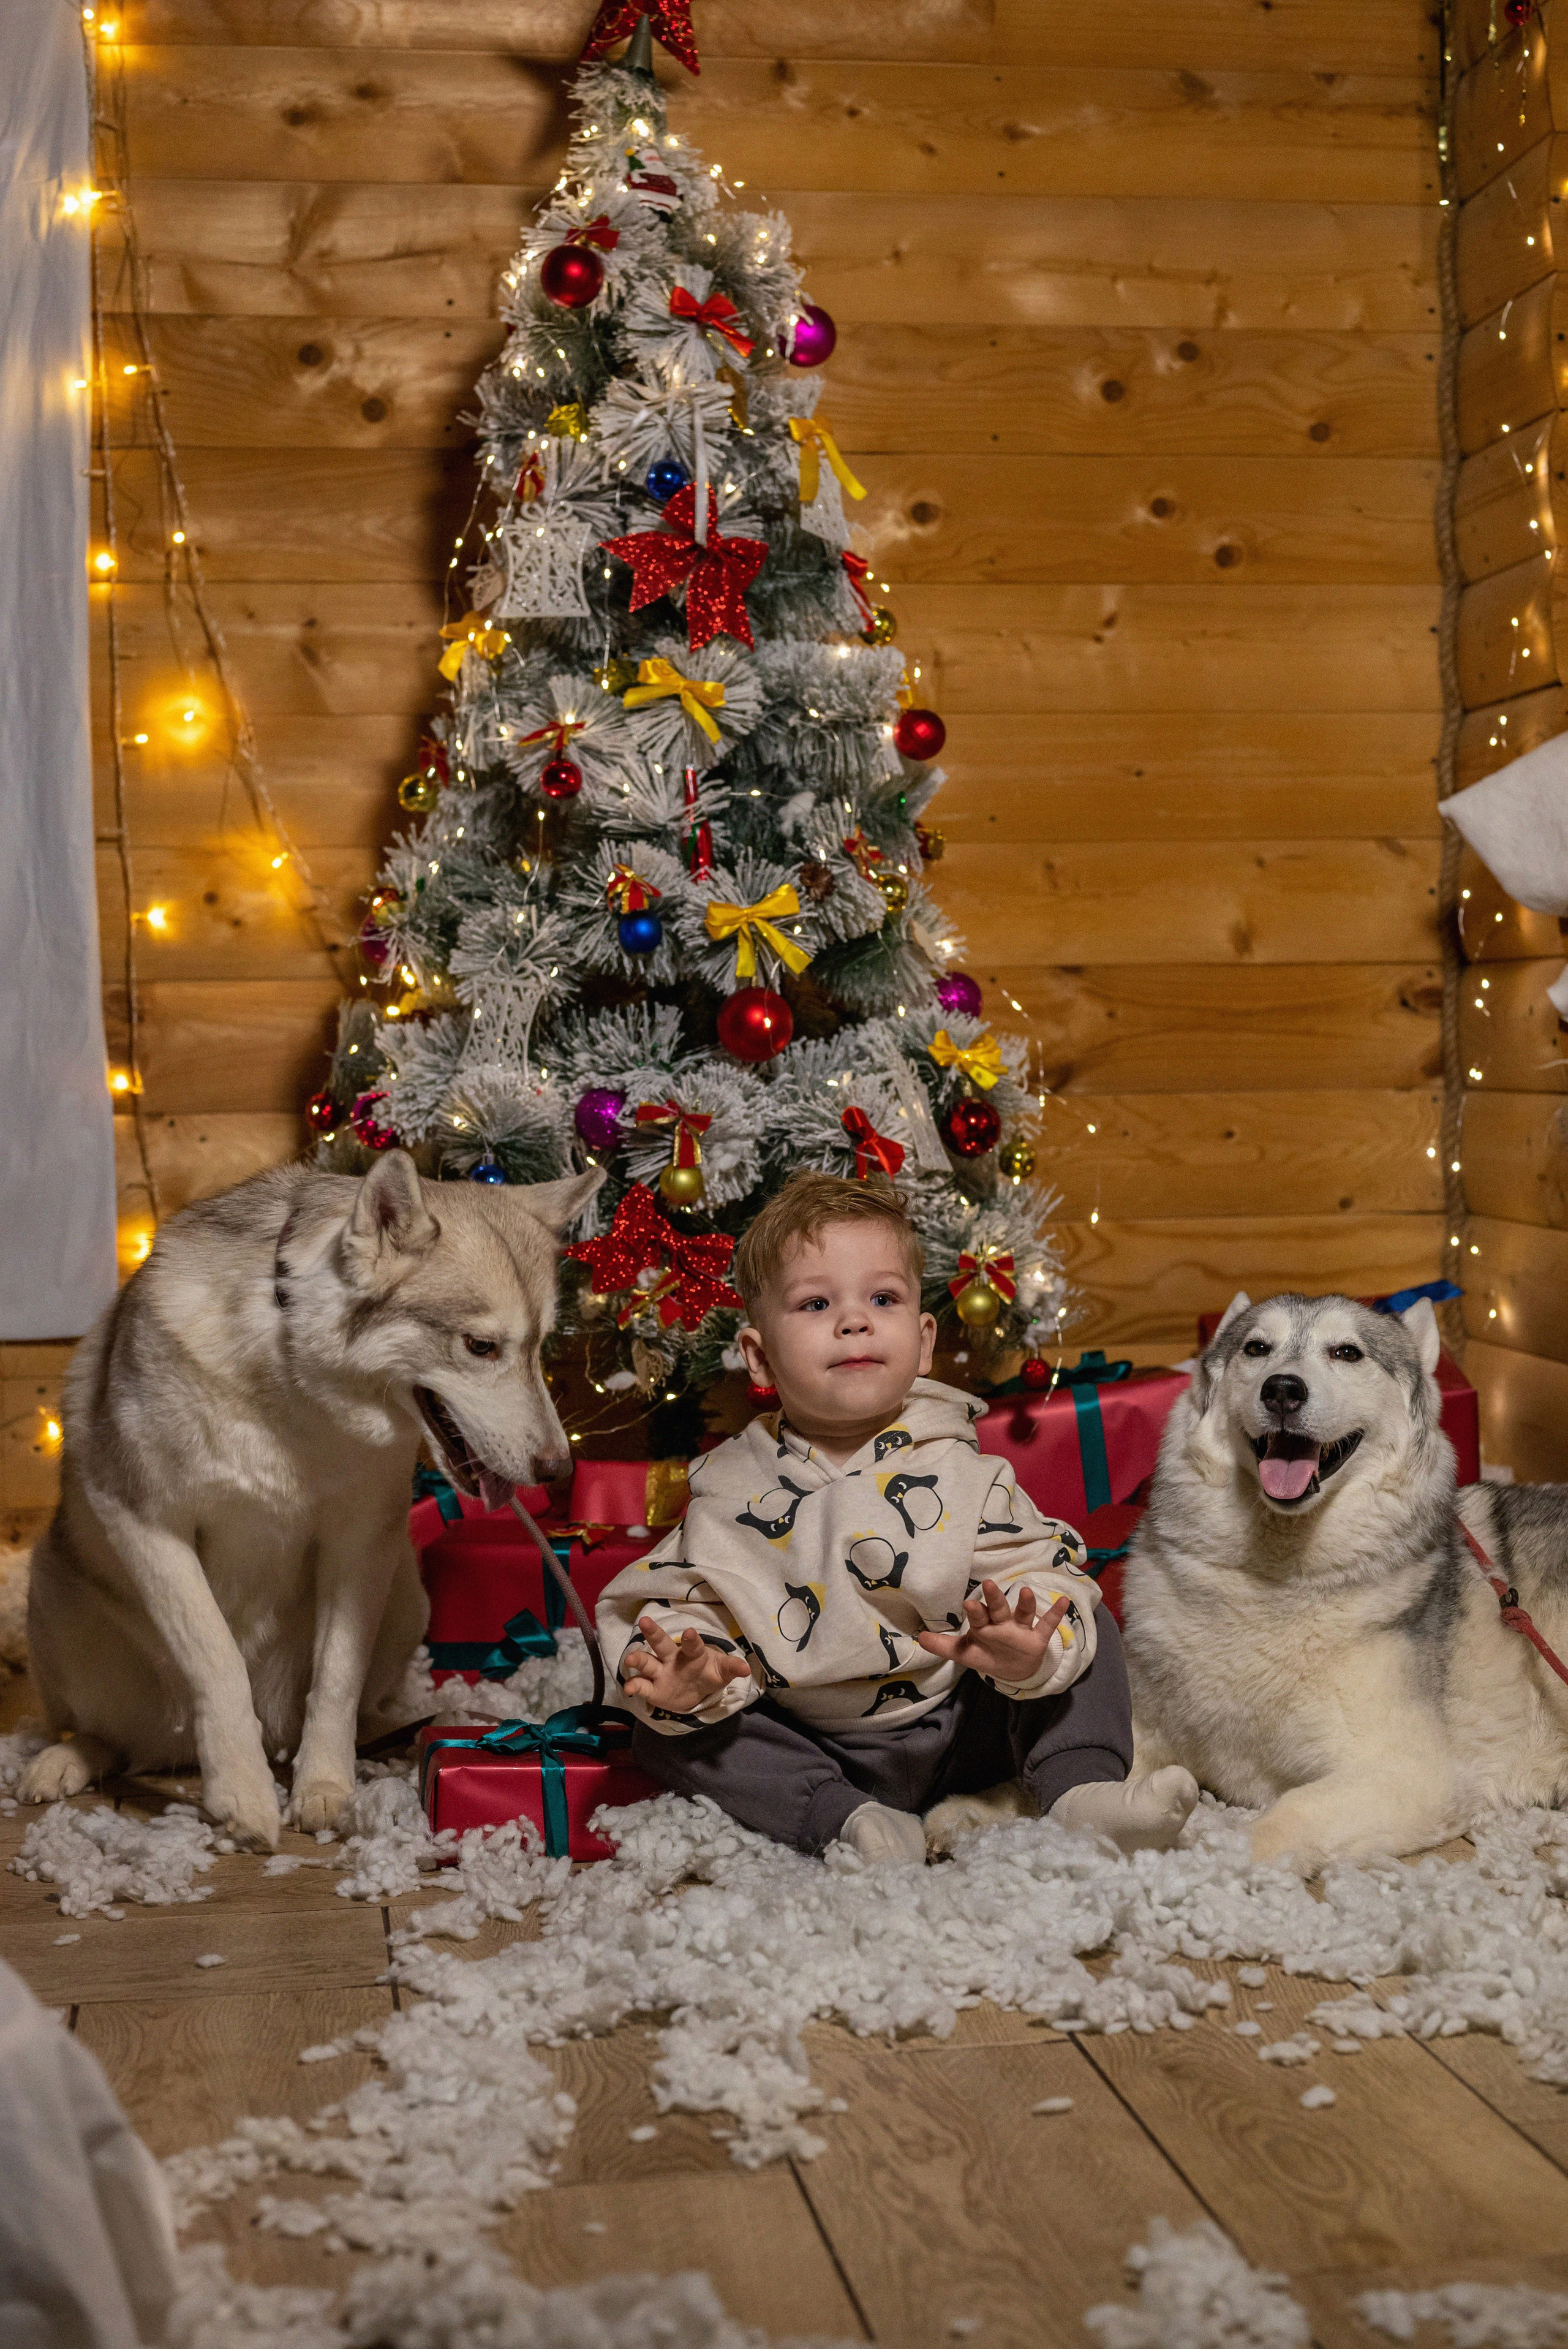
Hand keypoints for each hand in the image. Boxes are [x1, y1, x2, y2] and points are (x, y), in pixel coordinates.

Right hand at [621, 1615, 752, 1712]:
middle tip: (645, 1621)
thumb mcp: (721, 1672)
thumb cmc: (709, 1673)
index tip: (690, 1632)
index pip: (692, 1645)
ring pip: (647, 1662)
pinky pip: (641, 1685)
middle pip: (661, 1643)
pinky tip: (628, 1688)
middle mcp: (673, 1658)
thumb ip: (731, 1668)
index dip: (691, 1639)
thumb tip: (746, 1669)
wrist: (696, 1692)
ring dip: (638, 1659)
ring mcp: (661, 1672)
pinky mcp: (652, 1689)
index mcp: (693, 1653)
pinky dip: (634, 1685)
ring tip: (630, 1659)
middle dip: (653, 1633)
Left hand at [915, 1580, 1071, 1682]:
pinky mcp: (1037, 1638)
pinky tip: (1063, 1601)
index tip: (968, 1602)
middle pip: (998, 1609)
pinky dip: (1055, 1613)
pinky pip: (1047, 1625)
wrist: (1013, 1670)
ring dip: (1025, 1604)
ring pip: (1023, 1614)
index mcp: (984, 1626)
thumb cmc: (987, 1654)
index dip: (975, 1611)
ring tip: (1026, 1590)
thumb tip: (918, 1638)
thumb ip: (943, 1646)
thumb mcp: (965, 1653)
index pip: (978, 1617)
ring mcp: (1021, 1630)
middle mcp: (1002, 1624)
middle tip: (987, 1584)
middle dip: (994, 1599)